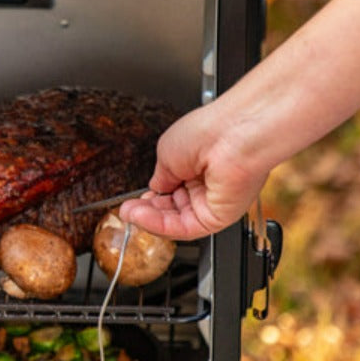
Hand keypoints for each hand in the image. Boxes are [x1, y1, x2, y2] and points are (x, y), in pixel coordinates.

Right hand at [118, 105, 267, 240]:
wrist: (232, 135)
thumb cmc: (208, 132)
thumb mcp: (167, 152)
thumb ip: (159, 177)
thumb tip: (152, 190)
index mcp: (196, 166)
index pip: (168, 191)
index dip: (148, 198)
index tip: (131, 200)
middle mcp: (206, 185)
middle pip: (170, 209)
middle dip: (146, 211)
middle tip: (126, 210)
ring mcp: (212, 202)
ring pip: (175, 222)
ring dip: (149, 219)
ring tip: (130, 213)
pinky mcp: (218, 218)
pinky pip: (184, 228)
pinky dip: (160, 225)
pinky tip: (142, 217)